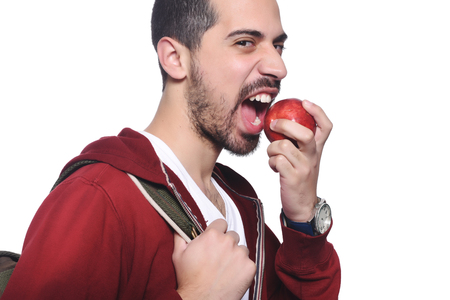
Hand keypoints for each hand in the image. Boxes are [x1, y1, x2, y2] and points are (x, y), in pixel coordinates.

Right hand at [172, 219, 255, 299]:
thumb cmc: (189, 279)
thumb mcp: (179, 255)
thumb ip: (180, 236)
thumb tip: (180, 226)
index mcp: (212, 235)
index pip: (221, 223)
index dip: (218, 231)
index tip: (216, 240)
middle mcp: (228, 242)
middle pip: (232, 235)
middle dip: (227, 244)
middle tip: (219, 257)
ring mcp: (240, 254)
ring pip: (242, 248)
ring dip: (236, 255)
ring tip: (225, 268)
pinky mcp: (249, 267)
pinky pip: (249, 262)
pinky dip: (243, 268)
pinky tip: (233, 275)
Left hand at [267, 100, 331, 221]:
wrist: (303, 206)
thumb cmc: (299, 179)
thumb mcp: (304, 159)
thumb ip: (297, 143)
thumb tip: (279, 124)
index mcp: (317, 150)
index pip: (326, 127)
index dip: (317, 111)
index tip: (304, 102)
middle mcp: (313, 157)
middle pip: (304, 133)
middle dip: (284, 125)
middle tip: (273, 125)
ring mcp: (304, 168)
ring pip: (283, 146)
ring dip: (271, 149)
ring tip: (272, 155)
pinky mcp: (293, 178)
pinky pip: (277, 161)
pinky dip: (271, 162)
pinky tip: (273, 166)